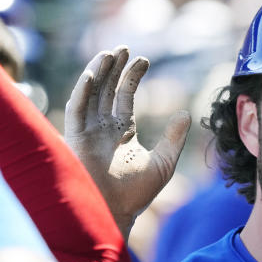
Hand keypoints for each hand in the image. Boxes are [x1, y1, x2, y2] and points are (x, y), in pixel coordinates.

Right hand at [64, 46, 190, 238]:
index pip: (123, 96)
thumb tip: (186, 113)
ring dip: (98, 72)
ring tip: (110, 53)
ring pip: (90, 94)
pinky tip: (93, 74)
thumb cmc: (136, 195)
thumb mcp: (164, 162)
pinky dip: (83, 91)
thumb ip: (174, 137)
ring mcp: (87, 132)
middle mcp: (101, 128)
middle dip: (113, 67)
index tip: (144, 59)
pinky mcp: (75, 139)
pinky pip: (76, 110)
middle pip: (105, 89)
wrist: (116, 214)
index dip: (132, 76)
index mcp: (121, 131)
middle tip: (124, 48)